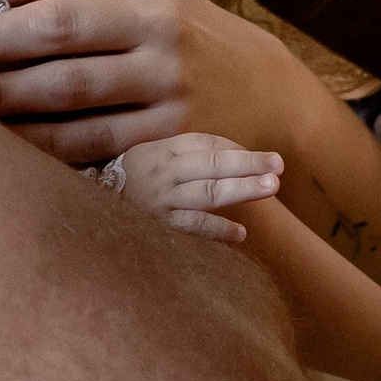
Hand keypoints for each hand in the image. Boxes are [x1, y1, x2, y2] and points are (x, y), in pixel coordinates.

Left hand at [0, 0, 322, 161]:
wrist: (265, 89)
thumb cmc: (175, 35)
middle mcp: (153, 17)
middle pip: (49, 28)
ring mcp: (166, 75)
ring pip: (66, 87)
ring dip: (0, 97)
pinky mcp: (173, 129)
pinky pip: (92, 140)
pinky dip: (41, 144)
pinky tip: (1, 146)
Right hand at [116, 133, 284, 241]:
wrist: (103, 199)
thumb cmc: (146, 172)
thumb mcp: (164, 152)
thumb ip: (200, 152)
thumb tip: (244, 157)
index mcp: (169, 149)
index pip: (209, 146)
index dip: (241, 153)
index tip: (271, 160)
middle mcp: (167, 172)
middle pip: (212, 165)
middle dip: (247, 166)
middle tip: (277, 168)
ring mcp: (165, 200)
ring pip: (206, 194)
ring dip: (240, 190)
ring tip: (269, 189)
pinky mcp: (162, 225)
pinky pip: (193, 227)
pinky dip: (217, 230)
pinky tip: (241, 234)